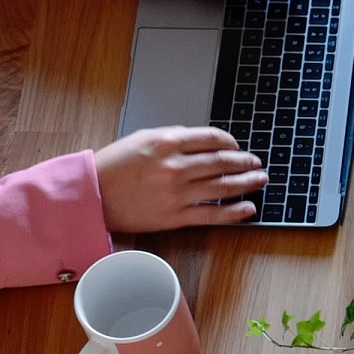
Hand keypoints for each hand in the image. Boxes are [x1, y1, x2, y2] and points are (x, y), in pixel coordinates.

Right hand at [95, 124, 266, 229]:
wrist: (92, 196)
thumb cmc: (113, 166)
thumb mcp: (141, 139)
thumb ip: (173, 137)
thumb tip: (203, 141)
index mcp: (167, 142)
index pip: (211, 138)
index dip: (231, 142)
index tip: (237, 146)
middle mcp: (175, 166)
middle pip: (222, 161)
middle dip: (245, 162)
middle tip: (256, 163)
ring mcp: (177, 193)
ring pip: (222, 187)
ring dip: (247, 183)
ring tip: (260, 180)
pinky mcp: (175, 217)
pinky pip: (212, 214)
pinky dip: (234, 211)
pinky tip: (248, 208)